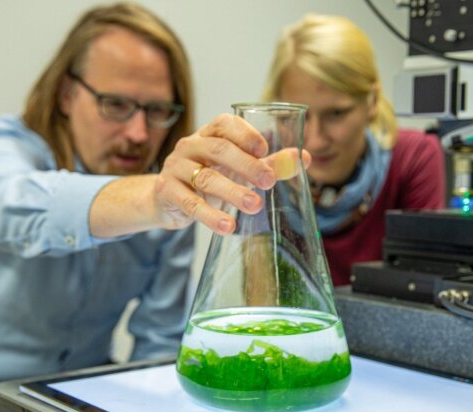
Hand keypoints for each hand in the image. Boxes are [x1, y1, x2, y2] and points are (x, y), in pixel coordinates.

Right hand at [155, 113, 310, 234]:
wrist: (168, 199)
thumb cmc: (210, 177)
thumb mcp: (239, 169)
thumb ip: (269, 164)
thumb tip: (305, 158)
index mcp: (209, 134)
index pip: (225, 124)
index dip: (245, 134)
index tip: (265, 150)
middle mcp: (190, 145)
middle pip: (219, 150)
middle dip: (247, 166)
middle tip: (269, 182)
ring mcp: (176, 167)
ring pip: (206, 178)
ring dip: (232, 192)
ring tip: (254, 206)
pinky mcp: (167, 191)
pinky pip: (190, 203)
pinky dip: (210, 216)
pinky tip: (228, 226)